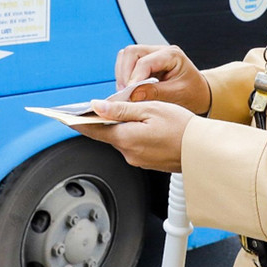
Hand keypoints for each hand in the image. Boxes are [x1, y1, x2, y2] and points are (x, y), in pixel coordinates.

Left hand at [71, 99, 194, 172]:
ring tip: (138, 112)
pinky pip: (134, 145)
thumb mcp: (150, 109)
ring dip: (123, 126)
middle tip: (108, 105)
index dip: (77, 122)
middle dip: (106, 120)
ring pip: (122, 138)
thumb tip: (97, 107)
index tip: (62, 117)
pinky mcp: (147, 162)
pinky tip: (147, 126)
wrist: (204, 150)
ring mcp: (138, 159)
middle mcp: (128, 153)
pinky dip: (134, 134)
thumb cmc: (182, 127)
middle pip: (108, 133)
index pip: (93, 130)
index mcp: (126, 138)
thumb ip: (121, 109)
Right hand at [115, 44, 209, 113]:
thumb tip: (133, 95)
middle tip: (124, 92)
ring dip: (122, 73)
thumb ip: (155, 93)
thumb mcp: (177, 95)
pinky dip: (124, 75)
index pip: (145, 62)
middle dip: (124, 73)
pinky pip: (127, 62)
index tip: (128, 93)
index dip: (134, 78)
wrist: (198, 92)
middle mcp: (160, 50)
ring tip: (125, 91)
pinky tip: (128, 88)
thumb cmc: (192, 93)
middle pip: (131, 52)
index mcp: (172, 55)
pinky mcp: (145, 61)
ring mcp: (152, 54)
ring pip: (126, 55)